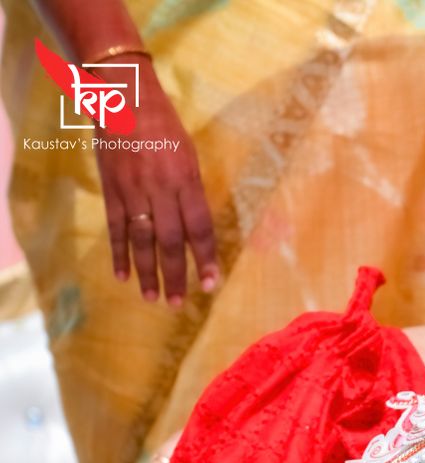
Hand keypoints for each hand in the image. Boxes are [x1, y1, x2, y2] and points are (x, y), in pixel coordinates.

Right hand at [96, 65, 217, 302]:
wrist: (123, 95)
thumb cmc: (164, 125)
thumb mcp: (188, 155)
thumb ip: (192, 193)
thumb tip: (197, 232)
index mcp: (186, 179)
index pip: (200, 228)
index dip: (206, 259)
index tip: (211, 284)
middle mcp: (161, 188)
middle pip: (171, 242)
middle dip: (177, 276)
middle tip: (179, 303)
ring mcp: (133, 190)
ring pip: (142, 241)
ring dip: (148, 273)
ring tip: (154, 299)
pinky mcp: (111, 189)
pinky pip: (116, 228)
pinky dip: (119, 254)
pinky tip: (123, 276)